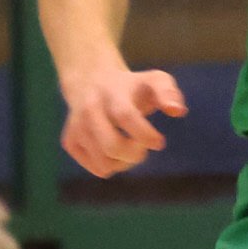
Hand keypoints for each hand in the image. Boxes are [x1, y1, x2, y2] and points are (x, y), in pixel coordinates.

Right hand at [60, 62, 185, 177]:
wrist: (91, 83)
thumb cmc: (133, 86)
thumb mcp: (154, 80)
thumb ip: (169, 93)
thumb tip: (178, 111)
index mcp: (112, 94)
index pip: (125, 116)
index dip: (145, 134)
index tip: (159, 142)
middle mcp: (89, 110)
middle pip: (112, 145)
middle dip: (135, 154)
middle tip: (142, 147)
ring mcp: (76, 127)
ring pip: (104, 163)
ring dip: (125, 163)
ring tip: (131, 147)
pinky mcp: (70, 142)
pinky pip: (97, 168)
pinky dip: (113, 166)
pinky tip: (116, 150)